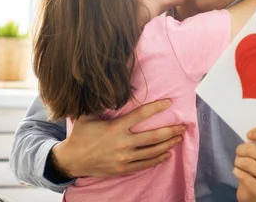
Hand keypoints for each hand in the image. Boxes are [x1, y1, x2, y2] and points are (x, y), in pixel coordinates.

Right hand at [52, 99, 185, 177]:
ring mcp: (124, 158)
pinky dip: (158, 159)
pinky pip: (145, 164)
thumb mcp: (86, 116)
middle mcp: (122, 143)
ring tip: (179, 138)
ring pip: (152, 151)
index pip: (140, 115)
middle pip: (153, 137)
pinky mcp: (123, 168)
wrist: (72, 160)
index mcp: (115, 127)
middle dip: (170, 130)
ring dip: (168, 144)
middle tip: (183, 126)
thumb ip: (99, 103)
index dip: (156, 107)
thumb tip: (105, 87)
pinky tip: (167, 154)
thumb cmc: (81, 135)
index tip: (169, 102)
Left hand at [234, 128, 255, 201]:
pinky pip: (244, 176)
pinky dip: (237, 172)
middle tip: (239, 152)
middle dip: (240, 149)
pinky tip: (238, 172)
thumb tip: (248, 132)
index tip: (248, 134)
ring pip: (246, 162)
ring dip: (237, 161)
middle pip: (253, 149)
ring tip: (239, 163)